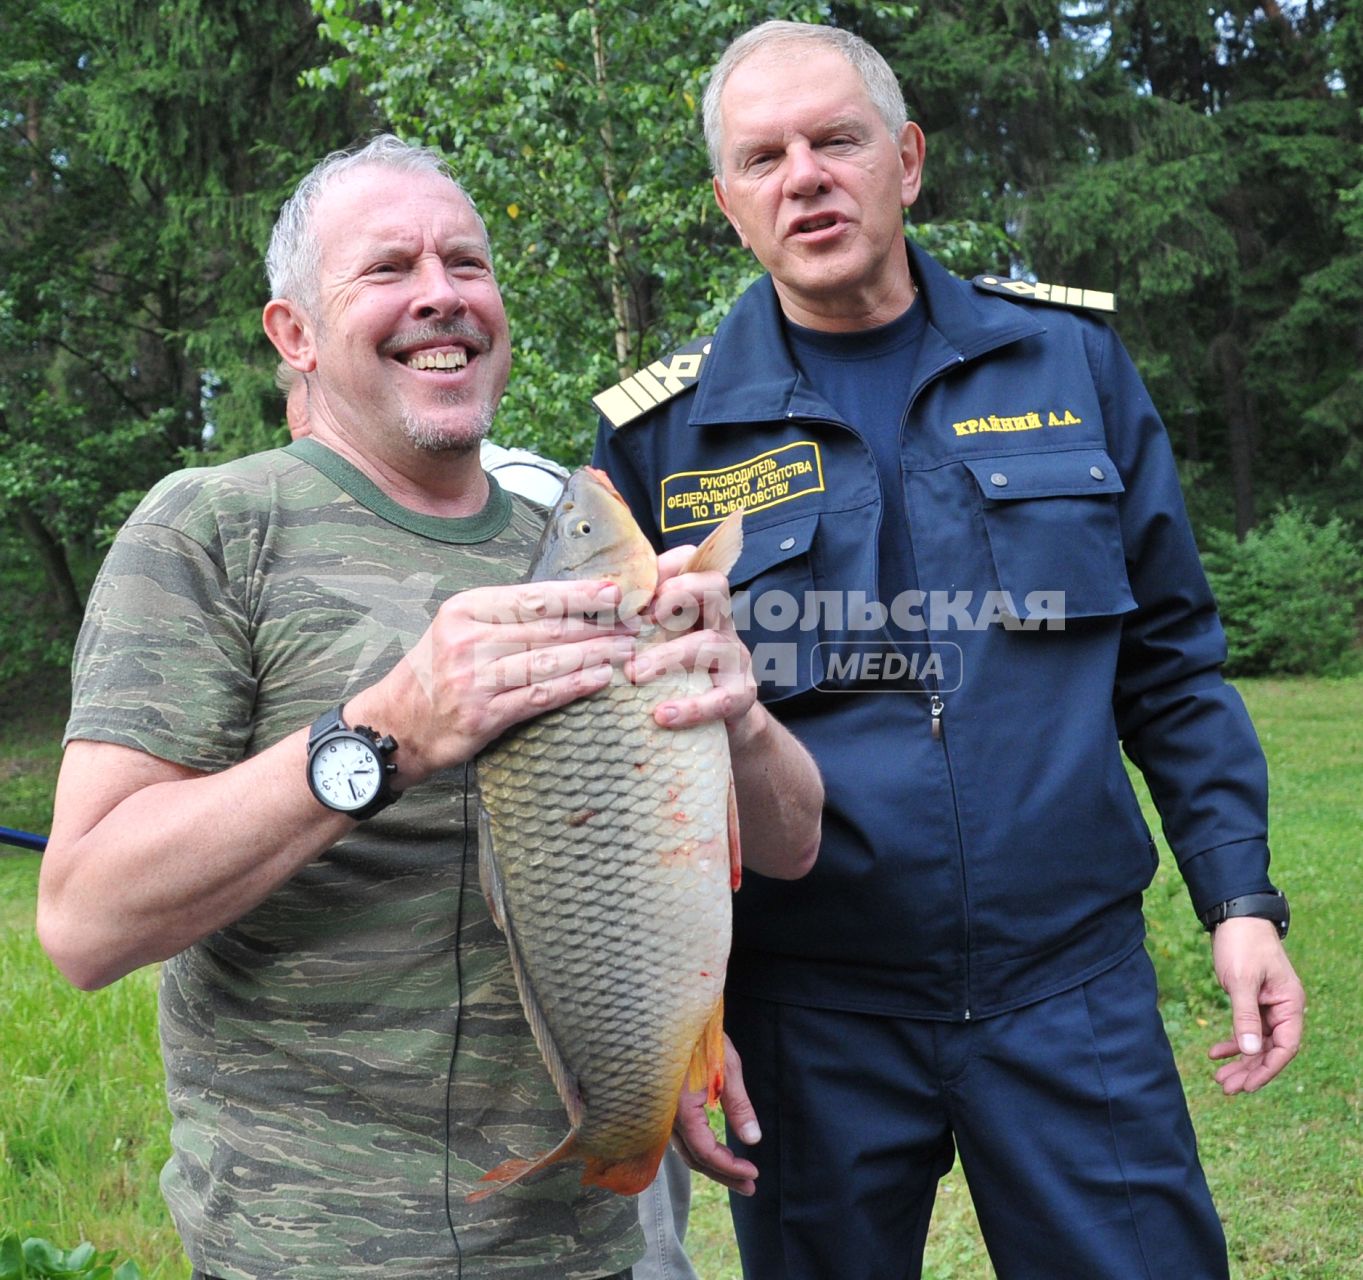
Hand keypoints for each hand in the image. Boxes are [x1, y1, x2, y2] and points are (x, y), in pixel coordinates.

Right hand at [349, 578, 634, 785]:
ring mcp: (474, 679)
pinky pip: (539, 696)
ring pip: (547, 661)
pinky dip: (574, 686)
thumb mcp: (460, 630)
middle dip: (598, 624)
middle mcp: (467, 640)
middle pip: (547, 627)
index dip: (579, 593)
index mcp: (465, 610)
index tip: (616, 590)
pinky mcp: (482, 715)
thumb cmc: (435, 673)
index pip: (533, 596)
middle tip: (636, 621)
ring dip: (594, 654)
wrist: (393, 725)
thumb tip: (569, 602)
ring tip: (628, 648)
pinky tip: (601, 678)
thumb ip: (506, 617)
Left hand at [631, 548, 756, 732]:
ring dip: (668, 656)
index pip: (694, 566)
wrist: (718, 727)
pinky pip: (722, 698)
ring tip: (633, 674)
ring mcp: (735, 659)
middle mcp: (721, 625)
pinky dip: (691, 707)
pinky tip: (662, 715)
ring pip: (711, 641)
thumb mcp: (658, 645)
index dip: (668, 567)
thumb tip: (588, 603)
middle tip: (642, 616)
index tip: (635, 587)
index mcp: (698, 607)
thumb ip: (634, 624)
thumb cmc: (678, 680)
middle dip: (680, 592)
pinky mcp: (741, 695)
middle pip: (715, 587)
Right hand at [670, 1034, 759, 1195]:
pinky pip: (678, 1137)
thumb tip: (753, 1140)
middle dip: (723, 1175)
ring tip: (738, 1175)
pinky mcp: (663, 1105)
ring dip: (711, 1165)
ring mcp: (661, 1112)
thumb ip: (738, 1106)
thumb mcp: (727, 1067)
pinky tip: (714, 1151)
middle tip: (750, 1186)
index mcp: (681, 1109)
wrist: (669, 1014)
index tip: (754, 1173)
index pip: (706, 1152)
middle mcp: (665, 1116)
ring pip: (684, 1150)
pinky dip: (698, 1149)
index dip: (730, 1167)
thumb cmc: (701, 1036)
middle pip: (694, 1159)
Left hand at [1208, 917, 1304, 1093]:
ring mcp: (1268, 1006)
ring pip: (1256, 1042)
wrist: (1235, 917)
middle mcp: (1283, 1009)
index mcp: (1290, 1005)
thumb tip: (1249, 1051)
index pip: (1285, 1047)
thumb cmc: (1242, 944)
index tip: (1247, 1086)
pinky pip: (1245, 1029)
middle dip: (1249, 1070)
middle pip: (1269, 1049)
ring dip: (1239, 1060)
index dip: (1267, 1070)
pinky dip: (1232, 1041)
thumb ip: (1245, 1016)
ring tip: (1219, 1078)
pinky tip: (1215, 1053)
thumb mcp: (1241, 981)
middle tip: (1227, 1088)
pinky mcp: (1252, 1001)